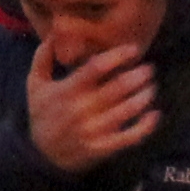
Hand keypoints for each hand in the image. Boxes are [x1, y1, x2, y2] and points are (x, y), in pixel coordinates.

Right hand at [28, 45, 160, 178]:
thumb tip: (54, 34)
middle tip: (148, 69)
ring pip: (126, 111)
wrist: (40, 156)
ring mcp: (92, 130)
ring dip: (143, 97)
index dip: (117, 56)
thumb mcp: (35, 85)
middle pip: (116, 88)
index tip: (133, 49)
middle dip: (137, 76)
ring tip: (151, 87)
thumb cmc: (42, 114)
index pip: (96, 68)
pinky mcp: (101, 148)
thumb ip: (42, 58)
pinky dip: (144, 126)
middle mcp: (81, 109)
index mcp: (67, 91)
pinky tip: (155, 115)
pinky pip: (128, 137)